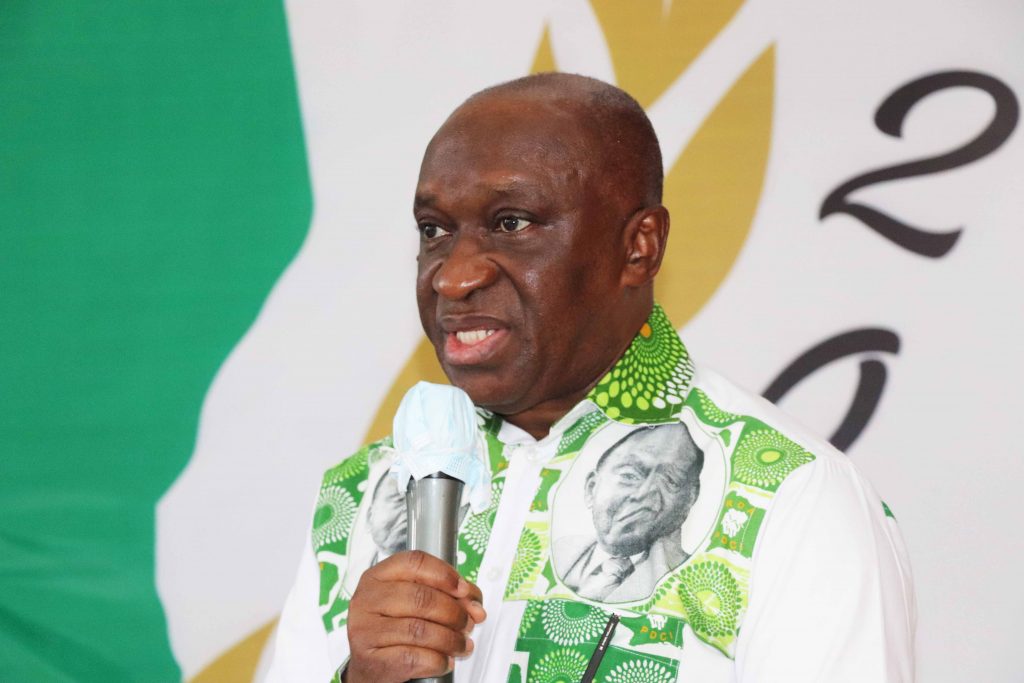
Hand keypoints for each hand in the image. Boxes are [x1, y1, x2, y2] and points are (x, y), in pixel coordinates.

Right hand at [344, 550, 485, 682]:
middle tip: (468, 623)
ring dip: (451, 640)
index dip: (444, 574)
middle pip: (421, 597)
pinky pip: (414, 658)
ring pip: (420, 630)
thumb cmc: (393, 626)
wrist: (368, 664)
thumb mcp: (412, 602)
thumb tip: (474, 605)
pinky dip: (438, 661)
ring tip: (461, 644)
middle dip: (454, 612)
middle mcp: (368, 599)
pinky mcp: (372, 660)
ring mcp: (366, 630)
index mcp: (378, 576)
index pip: (414, 562)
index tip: (463, 589)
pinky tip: (445, 660)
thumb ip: (445, 595)